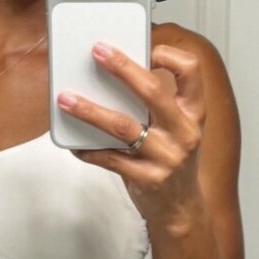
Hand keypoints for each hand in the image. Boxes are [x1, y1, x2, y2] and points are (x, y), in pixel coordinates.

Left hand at [57, 40, 206, 228]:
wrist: (181, 209)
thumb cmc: (173, 162)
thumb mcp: (177, 129)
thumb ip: (157, 106)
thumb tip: (117, 73)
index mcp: (193, 113)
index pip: (191, 72)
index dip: (170, 55)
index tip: (147, 48)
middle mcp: (184, 132)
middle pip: (153, 91)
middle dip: (122, 67)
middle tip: (98, 52)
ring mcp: (167, 157)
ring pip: (123, 126)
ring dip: (90, 110)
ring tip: (66, 99)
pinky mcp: (147, 179)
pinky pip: (110, 159)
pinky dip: (88, 149)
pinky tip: (73, 143)